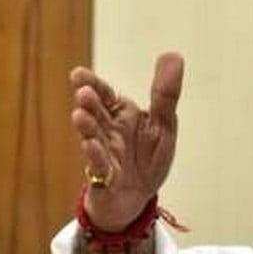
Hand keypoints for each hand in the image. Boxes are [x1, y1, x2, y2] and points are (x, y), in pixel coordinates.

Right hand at [70, 53, 183, 230]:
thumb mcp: (163, 125)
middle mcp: (108, 132)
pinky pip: (98, 168)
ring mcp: (103, 155)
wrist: (137, 199)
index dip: (92, 84)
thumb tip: (173, 54)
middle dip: (89, 103)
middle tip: (84, 92)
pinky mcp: (104, 179)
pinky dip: (95, 158)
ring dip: (87, 127)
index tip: (79, 74)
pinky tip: (91, 146)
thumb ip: (165, 94)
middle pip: (96, 114)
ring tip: (80, 115)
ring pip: (92, 138)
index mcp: (121, 116)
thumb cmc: (147, 159)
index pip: (105, 95)